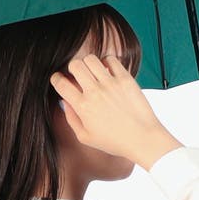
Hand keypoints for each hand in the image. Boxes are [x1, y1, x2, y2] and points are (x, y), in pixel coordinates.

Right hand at [50, 55, 165, 161]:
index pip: (60, 83)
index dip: (56, 79)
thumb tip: (65, 102)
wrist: (142, 138)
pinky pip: (111, 59)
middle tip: (79, 75)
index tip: (60, 80)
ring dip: (89, 64)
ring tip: (94, 73)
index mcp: (83, 107)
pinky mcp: (125, 79)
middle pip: (75, 65)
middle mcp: (95, 92)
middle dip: (73, 68)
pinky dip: (107, 62)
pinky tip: (108, 72)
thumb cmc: (115, 141)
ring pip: (91, 59)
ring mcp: (111, 84)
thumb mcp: (85, 137)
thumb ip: (71, 118)